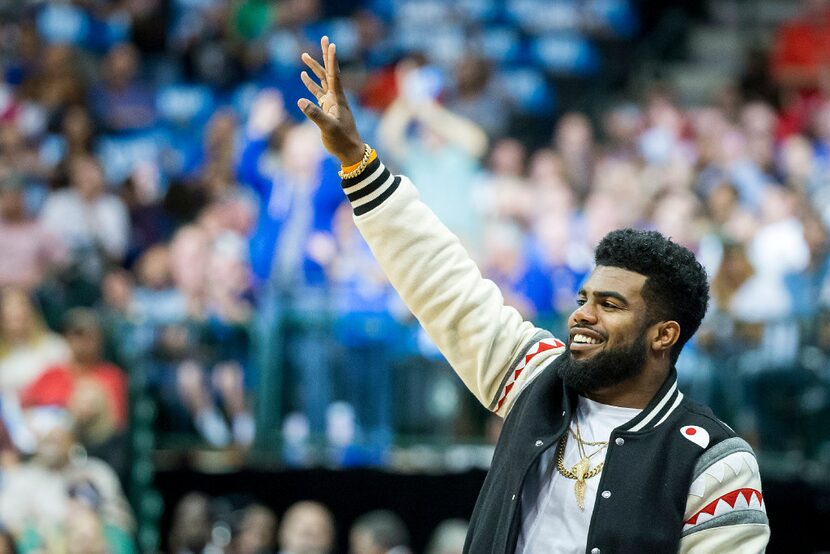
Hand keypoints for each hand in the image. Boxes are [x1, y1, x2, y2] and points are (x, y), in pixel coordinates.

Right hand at [298, 36, 365, 165]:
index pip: (334, 75)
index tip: (331, 44)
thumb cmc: (341, 140)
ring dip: (314, 68)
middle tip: (324, 39)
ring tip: (304, 56)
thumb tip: (300, 101)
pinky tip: (303, 77)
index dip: (332, 60)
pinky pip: (318, 93)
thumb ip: (315, 114)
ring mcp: (331, 103)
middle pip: (330, 72)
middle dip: (325, 56)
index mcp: (338, 99)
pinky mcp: (327, 110)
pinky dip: (311, 84)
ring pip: (322, 81)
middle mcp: (335, 98)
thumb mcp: (328, 128)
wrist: (349, 151)